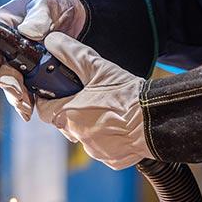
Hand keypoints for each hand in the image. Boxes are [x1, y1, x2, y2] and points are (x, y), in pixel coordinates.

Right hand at [0, 0, 85, 120]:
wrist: (71, 14)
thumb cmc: (52, 4)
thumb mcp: (44, 4)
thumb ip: (38, 16)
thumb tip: (28, 32)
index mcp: (2, 28)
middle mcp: (6, 47)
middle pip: (0, 69)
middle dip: (8, 84)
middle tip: (18, 95)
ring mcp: (18, 61)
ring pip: (12, 82)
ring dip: (17, 97)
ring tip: (25, 109)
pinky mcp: (32, 72)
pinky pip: (27, 88)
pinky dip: (29, 100)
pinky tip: (31, 111)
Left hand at [36, 32, 151, 169]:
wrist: (157, 121)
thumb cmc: (127, 96)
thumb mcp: (97, 68)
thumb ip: (71, 53)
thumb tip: (52, 41)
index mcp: (68, 115)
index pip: (43, 109)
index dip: (46, 99)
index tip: (51, 91)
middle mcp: (78, 136)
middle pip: (63, 122)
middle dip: (69, 110)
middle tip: (83, 96)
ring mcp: (95, 150)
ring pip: (83, 135)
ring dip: (88, 123)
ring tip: (104, 109)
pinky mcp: (112, 159)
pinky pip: (102, 147)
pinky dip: (106, 137)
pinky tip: (117, 124)